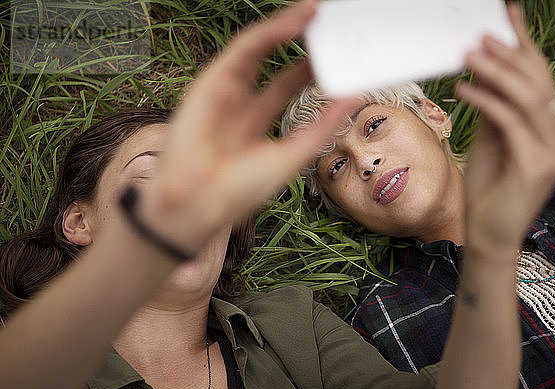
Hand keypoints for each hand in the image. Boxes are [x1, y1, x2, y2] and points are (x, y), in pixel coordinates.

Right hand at [140, 0, 357, 253]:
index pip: (289, 85)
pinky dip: (272, 31)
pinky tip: (297, 21)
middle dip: (303, 44)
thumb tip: (353, 98)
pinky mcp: (212, 79)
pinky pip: (246, 46)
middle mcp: (241, 102)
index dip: (313, 68)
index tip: (340, 56)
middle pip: (278, 63)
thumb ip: (322, 125)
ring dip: (289, 26)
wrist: (200, 202)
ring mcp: (225, 89)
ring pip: (261, 47)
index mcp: (258, 122)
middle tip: (331, 28)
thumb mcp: (293, 155)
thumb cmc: (239, 189)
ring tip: (317, 12)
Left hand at [456, 3, 554, 253]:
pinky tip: (463, 90)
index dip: (526, 44)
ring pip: (528, 98)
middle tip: (479, 36)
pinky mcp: (539, 164)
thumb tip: (483, 62)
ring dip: (495, 72)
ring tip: (468, 55)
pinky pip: (510, 121)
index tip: (508, 14)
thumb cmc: (488, 186)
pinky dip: (485, 101)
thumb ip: (494, 103)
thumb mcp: (491, 136)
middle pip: (539, 83)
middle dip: (509, 55)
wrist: (486, 233)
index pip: (543, 79)